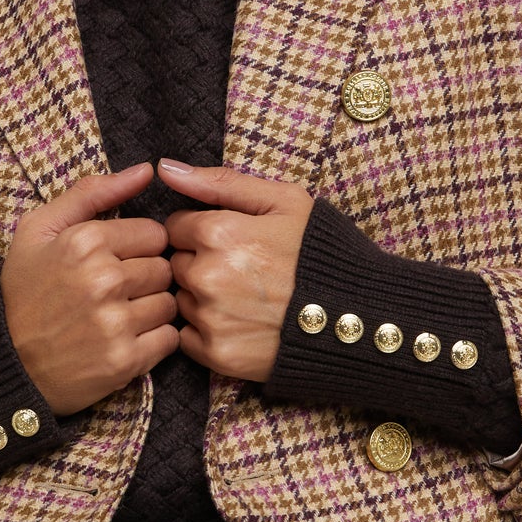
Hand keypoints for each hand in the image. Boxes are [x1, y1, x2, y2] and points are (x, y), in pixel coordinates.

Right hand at [0, 162, 179, 413]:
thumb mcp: (39, 230)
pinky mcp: (125, 360)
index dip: (137, 248)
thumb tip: (146, 170)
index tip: (115, 261)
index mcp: (85, 241)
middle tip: (115, 292)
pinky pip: (169, 339)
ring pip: (169, 303)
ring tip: (119, 316)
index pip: (154, 233)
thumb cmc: (24, 291)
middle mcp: (103, 279)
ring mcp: (115, 322)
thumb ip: (92, 193)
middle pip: (165, 268)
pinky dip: (154, 341)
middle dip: (146, 278)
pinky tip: (125, 339)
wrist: (5, 362)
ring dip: (151, 309)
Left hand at [158, 158, 313, 381]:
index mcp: (217, 232)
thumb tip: (165, 168)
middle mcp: (206, 276)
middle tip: (240, 270)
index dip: (201, 230)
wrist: (357, 316)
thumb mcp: (283, 201)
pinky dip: (206, 330)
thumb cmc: (321, 252)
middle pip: (175, 263)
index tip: (230, 240)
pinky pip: (187, 337)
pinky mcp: (216, 354)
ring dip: (201, 297)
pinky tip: (239, 323)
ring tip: (244, 298)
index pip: (175, 226)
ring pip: (180, 300)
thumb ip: (220, 182)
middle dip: (199, 262)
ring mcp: (210, 318)